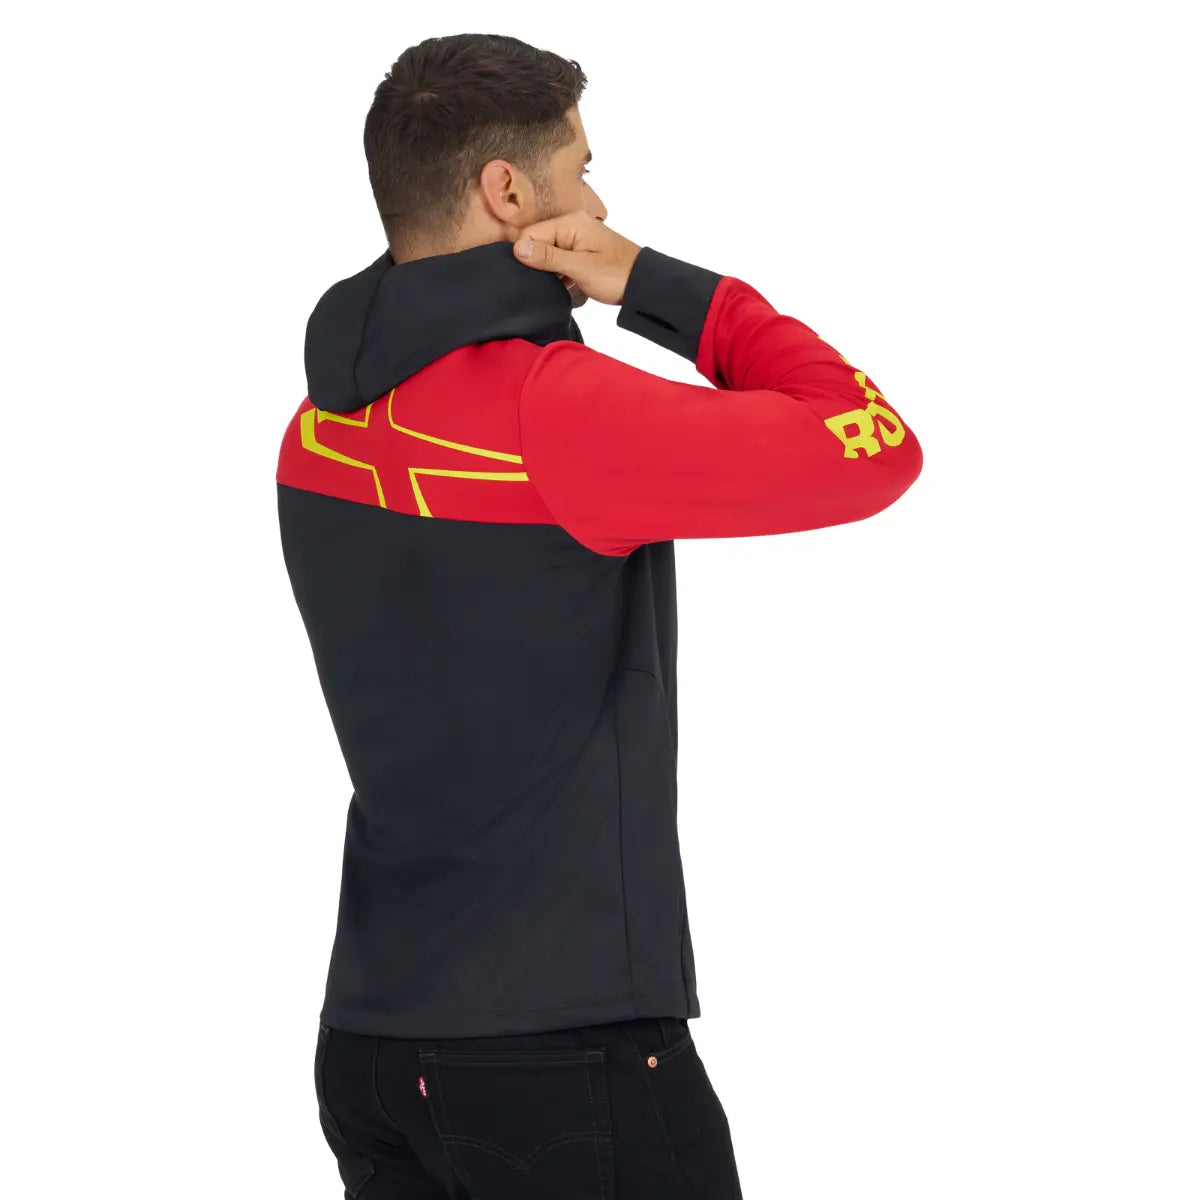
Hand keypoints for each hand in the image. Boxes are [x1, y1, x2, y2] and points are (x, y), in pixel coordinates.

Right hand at [512, 211, 641, 305]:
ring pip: (548, 252)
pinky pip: (559, 259)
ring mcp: (577, 239)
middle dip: (534, 262)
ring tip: (553, 284)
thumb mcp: (579, 267)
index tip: (525, 274)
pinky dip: (557, 272)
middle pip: (538, 241)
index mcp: (570, 223)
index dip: (524, 254)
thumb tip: (518, 248)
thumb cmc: (615, 275)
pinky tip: (561, 284)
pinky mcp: (581, 252)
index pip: (531, 233)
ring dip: (546, 269)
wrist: (643, 284)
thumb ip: (548, 257)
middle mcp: (572, 226)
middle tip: (539, 282)